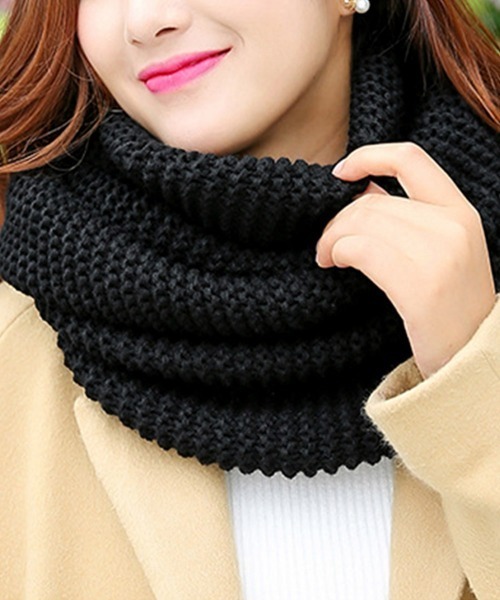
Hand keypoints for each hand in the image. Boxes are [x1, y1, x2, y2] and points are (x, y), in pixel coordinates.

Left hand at [315, 142, 495, 378]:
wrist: (473, 358)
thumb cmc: (449, 307)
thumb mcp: (443, 251)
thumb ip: (408, 217)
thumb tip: (360, 191)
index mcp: (460, 211)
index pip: (410, 158)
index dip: (368, 156)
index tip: (339, 173)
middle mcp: (453, 225)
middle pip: (371, 201)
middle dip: (336, 220)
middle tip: (325, 245)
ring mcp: (439, 254)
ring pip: (360, 222)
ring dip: (331, 238)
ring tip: (327, 257)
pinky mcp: (420, 285)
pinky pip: (361, 249)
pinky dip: (337, 252)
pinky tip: (333, 264)